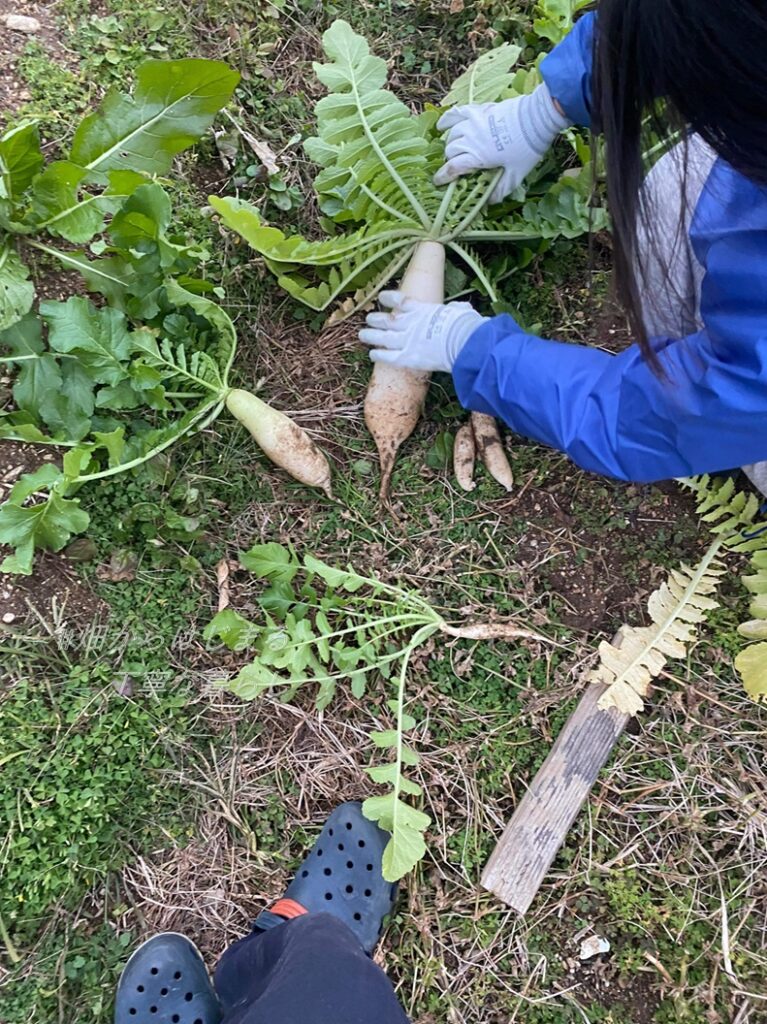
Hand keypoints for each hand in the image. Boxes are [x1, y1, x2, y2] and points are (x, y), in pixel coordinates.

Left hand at [359, 291, 486, 372]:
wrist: (462, 340)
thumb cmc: (465, 324)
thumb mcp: (461, 310)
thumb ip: (457, 308)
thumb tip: (462, 307)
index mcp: (423, 310)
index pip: (401, 302)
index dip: (390, 299)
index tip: (381, 297)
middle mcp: (410, 324)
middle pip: (388, 320)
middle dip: (376, 319)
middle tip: (368, 319)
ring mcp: (407, 341)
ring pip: (383, 337)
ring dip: (371, 335)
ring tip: (362, 334)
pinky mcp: (407, 358)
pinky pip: (388, 357)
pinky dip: (379, 355)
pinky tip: (371, 354)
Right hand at [433, 83, 570, 202]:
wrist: (536, 119)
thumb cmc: (527, 149)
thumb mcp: (515, 175)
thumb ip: (500, 190)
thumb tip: (488, 201)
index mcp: (478, 156)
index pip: (453, 168)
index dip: (443, 177)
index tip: (438, 182)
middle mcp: (471, 139)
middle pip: (450, 151)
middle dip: (451, 160)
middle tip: (458, 166)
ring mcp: (473, 122)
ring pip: (452, 134)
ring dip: (450, 143)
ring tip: (452, 149)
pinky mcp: (479, 110)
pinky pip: (457, 113)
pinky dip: (447, 120)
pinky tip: (441, 126)